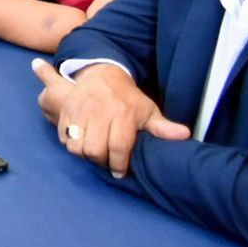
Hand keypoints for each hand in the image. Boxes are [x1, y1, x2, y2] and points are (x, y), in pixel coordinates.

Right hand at [33, 60, 190, 176]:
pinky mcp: (66, 110)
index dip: (118, 164)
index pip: (118, 146)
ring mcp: (80, 111)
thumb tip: (184, 135)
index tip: (119, 172)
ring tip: (92, 151)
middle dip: (99, 161)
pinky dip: (70, 143)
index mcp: (122, 114)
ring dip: (83, 154)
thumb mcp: (148, 110)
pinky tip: (81, 141)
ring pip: (75, 145)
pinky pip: (63, 136)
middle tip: (105, 160)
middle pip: (93, 150)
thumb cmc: (128, 98)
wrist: (102, 74)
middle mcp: (99, 112)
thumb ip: (163, 127)